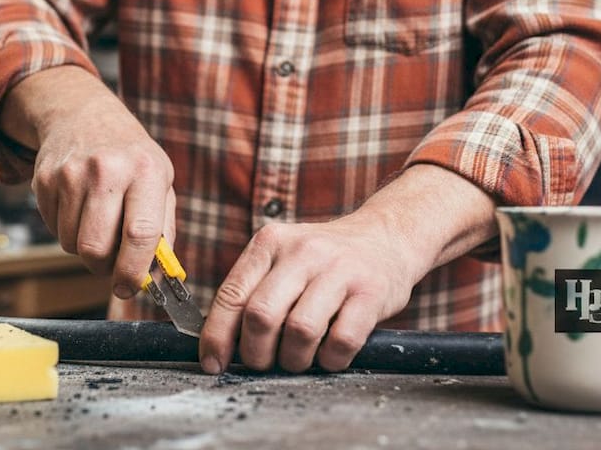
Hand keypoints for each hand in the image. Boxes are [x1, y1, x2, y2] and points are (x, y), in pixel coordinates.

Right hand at [0, 66, 175, 297]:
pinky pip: (53, 230)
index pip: (140, 234)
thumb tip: (157, 277)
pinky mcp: (44, 179)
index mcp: (145, 171)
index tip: (130, 287)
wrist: (84, 115)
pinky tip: (79, 207)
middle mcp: (107, 170)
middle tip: (111, 263)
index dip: (133, 270)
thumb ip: (162, 230)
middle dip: (103, 268)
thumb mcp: (160, 181)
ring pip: (71, 244)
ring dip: (84, 248)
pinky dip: (67, 230)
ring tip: (97, 222)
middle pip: (95, 248)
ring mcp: (71, 173)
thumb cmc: (131, 157)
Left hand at [197, 209, 419, 373]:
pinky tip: (330, 354)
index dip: (217, 337)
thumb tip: (219, 344)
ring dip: (294, 359)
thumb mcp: (283, 258)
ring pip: (300, 331)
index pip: (232, 295)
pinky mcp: (371, 292)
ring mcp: (339, 270)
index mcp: (270, 243)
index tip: (213, 363)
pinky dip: (330, 360)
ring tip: (299, 358)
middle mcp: (302, 251)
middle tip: (265, 362)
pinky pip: (342, 341)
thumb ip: (254, 291)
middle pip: (261, 316)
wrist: (387, 236)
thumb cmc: (325, 261)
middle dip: (256, 353)